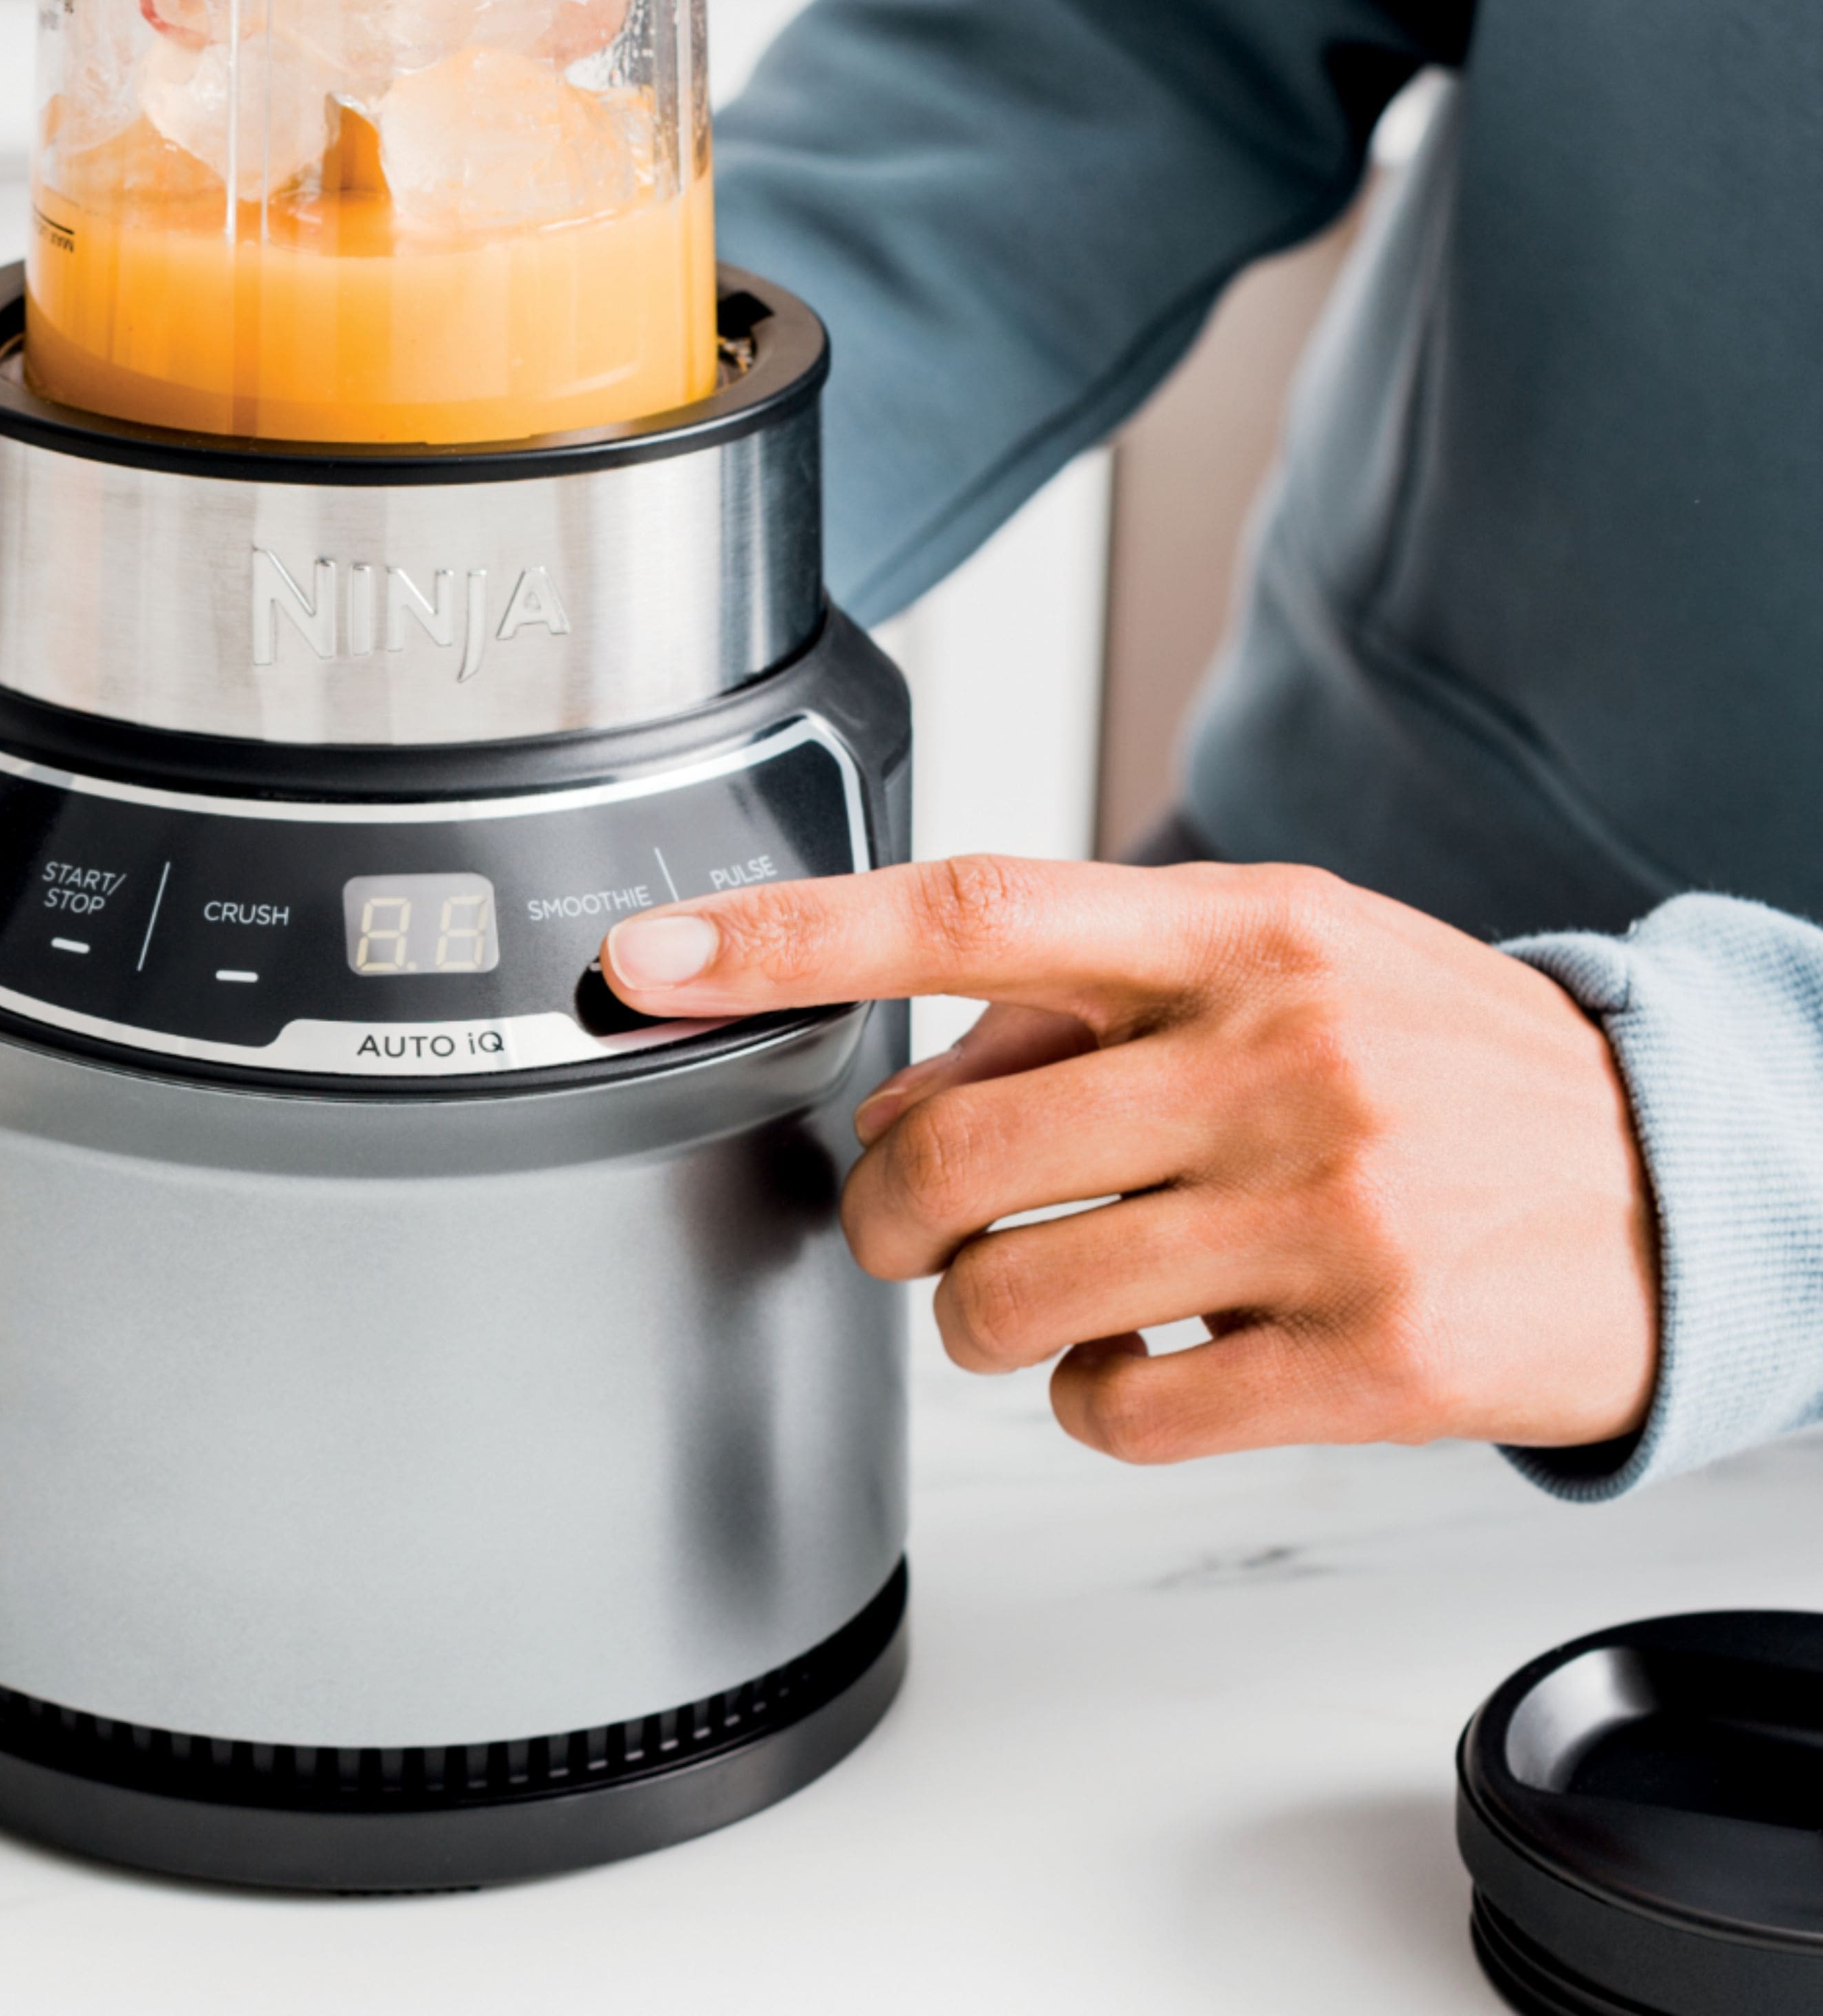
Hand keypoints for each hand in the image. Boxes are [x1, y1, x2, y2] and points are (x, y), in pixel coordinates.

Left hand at [604, 858, 1658, 1461]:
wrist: (1673, 1183)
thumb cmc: (1432, 1064)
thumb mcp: (1275, 969)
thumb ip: (1077, 1008)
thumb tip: (896, 1100)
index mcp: (1242, 929)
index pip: (972, 912)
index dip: (785, 939)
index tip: (646, 961)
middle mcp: (1278, 1053)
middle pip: (953, 1147)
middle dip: (884, 1213)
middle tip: (914, 1226)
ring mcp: (1325, 1209)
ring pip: (1009, 1297)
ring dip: (988, 1317)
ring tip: (1069, 1286)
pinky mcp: (1368, 1359)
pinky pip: (1116, 1408)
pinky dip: (1097, 1397)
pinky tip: (1164, 1352)